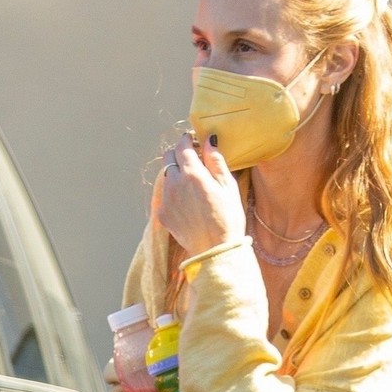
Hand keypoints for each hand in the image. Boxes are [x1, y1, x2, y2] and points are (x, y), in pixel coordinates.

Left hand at [152, 131, 245, 257]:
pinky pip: (165, 197)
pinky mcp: (163, 215)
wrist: (215, 251)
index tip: (192, 140)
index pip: (182, 145)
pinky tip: (188, 205)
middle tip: (192, 162)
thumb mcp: (228, 186)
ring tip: (192, 187)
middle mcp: (174, 183)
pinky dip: (173, 195)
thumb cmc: (227, 218)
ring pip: (166, 177)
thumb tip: (208, 141)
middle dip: (178, 155)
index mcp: (192, 172)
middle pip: (168, 157)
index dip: (187, 140)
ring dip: (176, 175)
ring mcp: (166, 200)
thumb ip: (215, 160)